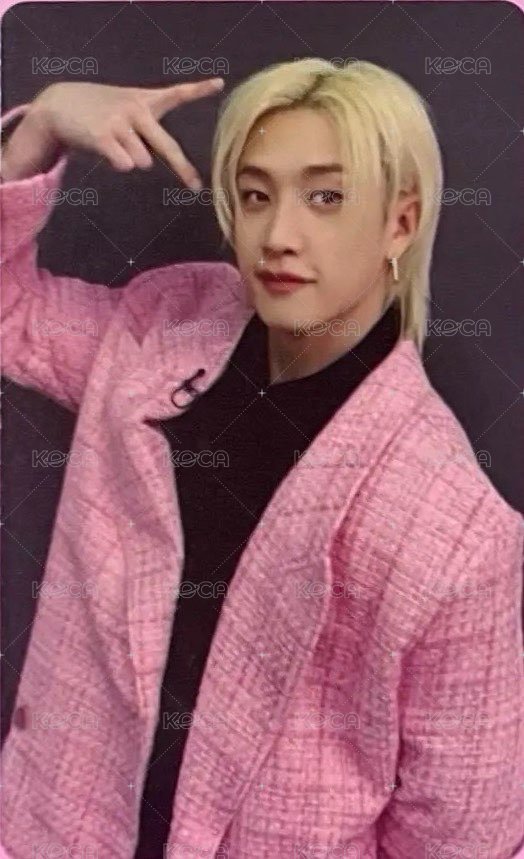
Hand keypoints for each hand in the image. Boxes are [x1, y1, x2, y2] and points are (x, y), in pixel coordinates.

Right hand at [4, 78, 224, 185]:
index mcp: (146, 101)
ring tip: (115, 144)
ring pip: (143, 162)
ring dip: (131, 160)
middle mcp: (137, 109)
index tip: (219, 83)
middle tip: (194, 186)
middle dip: (183, 170)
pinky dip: (118, 164)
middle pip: (168, 147)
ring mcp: (120, 122)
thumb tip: (149, 164)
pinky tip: (105, 149)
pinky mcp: (104, 136)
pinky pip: (124, 165)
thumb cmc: (99, 112)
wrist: (60, 104)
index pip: (176, 93)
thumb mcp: (126, 110)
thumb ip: (147, 132)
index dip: (199, 89)